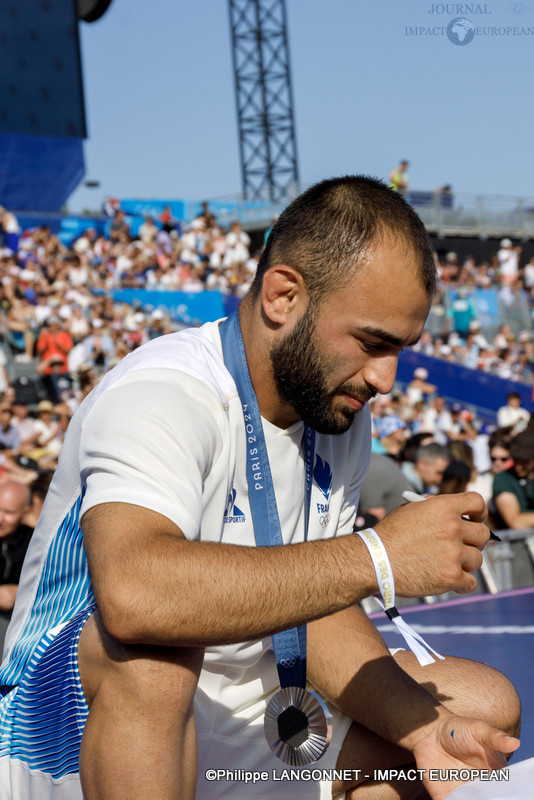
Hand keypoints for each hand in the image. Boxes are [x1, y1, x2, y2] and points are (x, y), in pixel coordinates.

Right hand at [374, 492, 488, 596]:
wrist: (372, 561)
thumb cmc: (389, 535)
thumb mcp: (410, 510)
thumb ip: (435, 508)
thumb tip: (457, 513)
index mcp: (442, 507)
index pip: (477, 502)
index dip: (479, 512)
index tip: (475, 520)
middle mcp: (452, 528)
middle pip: (483, 534)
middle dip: (474, 541)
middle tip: (463, 546)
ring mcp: (453, 553)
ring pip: (477, 559)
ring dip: (465, 563)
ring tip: (447, 564)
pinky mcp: (451, 577)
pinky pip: (471, 582)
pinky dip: (462, 583)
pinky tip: (450, 580)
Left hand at [412, 714, 519, 799]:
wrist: (430, 733)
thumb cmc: (459, 729)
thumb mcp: (478, 730)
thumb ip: (495, 737)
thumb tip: (515, 742)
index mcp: (495, 774)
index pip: (503, 789)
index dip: (502, 792)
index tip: (494, 788)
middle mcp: (481, 787)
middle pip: (489, 798)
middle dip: (486, 797)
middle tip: (476, 791)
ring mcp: (465, 794)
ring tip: (465, 794)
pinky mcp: (446, 797)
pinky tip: (453, 798)